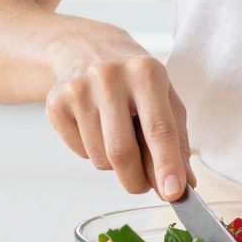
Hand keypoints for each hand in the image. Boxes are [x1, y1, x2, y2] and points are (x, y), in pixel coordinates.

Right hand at [44, 26, 190, 198]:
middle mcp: (110, 77)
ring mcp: (78, 89)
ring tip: (119, 140)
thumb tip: (185, 183)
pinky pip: (79, 152)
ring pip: (99, 157)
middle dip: (136, 181)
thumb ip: (177, 140)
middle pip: (122, 151)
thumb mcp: (165, 97)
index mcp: (146, 73)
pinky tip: (97, 129)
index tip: (174, 193)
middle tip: (143, 185)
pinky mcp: (55, 103)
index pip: (159, 128)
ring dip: (114, 165)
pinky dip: (93, 153)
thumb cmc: (134, 78)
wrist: (86, 48)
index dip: (166, 165)